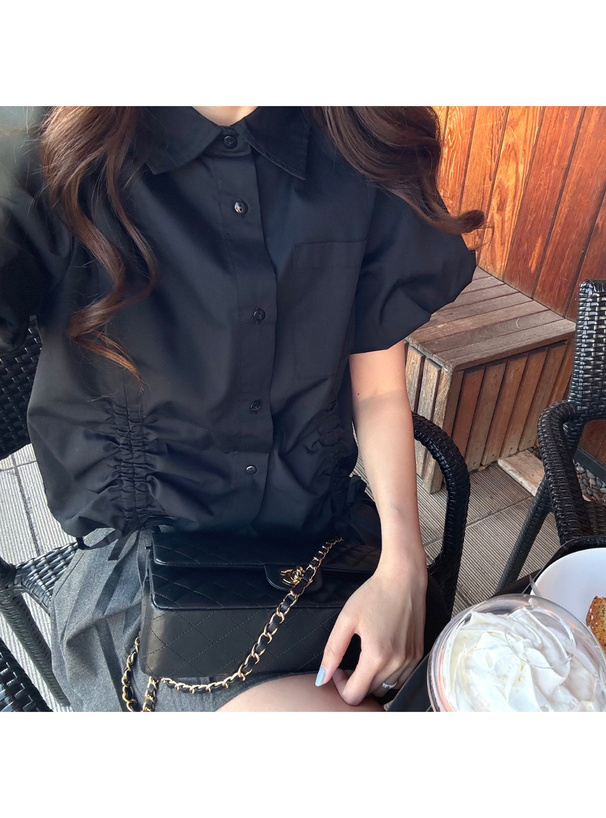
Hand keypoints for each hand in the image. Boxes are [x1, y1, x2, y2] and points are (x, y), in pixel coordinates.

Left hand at [316, 551, 427, 705]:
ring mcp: (410, 661)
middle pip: (370, 694)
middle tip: (348, 663)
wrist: (403, 579)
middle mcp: (396, 664)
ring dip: (372, 681)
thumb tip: (322, 679)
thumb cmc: (374, 594)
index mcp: (376, 656)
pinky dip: (388, 675)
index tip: (338, 669)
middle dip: (355, 683)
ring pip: (386, 689)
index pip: (355, 695)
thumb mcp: (346, 619)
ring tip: (364, 658)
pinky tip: (380, 656)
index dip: (341, 687)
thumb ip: (333, 651)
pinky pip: (400, 679)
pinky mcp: (418, 656)